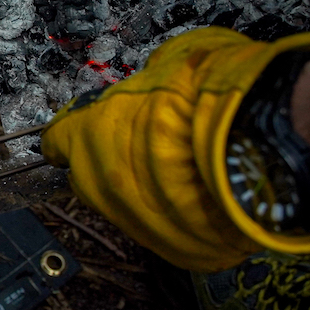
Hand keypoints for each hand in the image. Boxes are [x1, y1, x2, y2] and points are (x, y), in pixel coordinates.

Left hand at [41, 26, 309, 271]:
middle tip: (149, 142)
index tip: (92, 123)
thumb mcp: (170, 61)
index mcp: (85, 135)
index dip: (77, 128)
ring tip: (180, 169)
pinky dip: (176, 213)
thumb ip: (147, 77)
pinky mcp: (170, 248)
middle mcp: (97, 182)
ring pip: (124, 203)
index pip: (58, 137)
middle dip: (111, 158)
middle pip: (89, 173)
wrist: (252, 144)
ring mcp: (129, 219)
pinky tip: (200, 194)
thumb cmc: (208, 98)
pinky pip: (164, 228)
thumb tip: (155, 74)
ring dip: (143, 189)